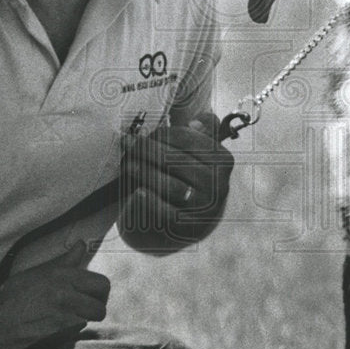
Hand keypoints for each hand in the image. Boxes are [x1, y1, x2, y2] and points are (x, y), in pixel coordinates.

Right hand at [0, 242, 110, 348]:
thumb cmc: (11, 296)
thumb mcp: (37, 272)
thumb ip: (64, 261)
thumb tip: (82, 245)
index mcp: (62, 275)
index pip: (101, 283)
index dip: (99, 292)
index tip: (92, 296)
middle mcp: (66, 293)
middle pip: (101, 306)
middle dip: (96, 309)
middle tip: (85, 310)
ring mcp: (63, 315)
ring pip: (91, 320)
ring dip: (84, 321)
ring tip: (69, 320)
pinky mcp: (58, 335)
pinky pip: (77, 333)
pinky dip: (72, 333)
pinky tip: (58, 330)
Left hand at [118, 112, 233, 253]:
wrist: (190, 220)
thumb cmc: (190, 177)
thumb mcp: (201, 155)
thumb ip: (202, 133)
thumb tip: (195, 122)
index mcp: (222, 160)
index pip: (186, 138)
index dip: (160, 134)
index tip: (143, 134)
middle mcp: (218, 183)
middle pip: (174, 160)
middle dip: (145, 149)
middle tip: (127, 144)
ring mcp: (204, 207)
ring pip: (169, 184)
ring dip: (143, 172)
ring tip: (127, 164)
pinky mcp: (188, 226)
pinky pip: (165, 211)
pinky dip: (149, 201)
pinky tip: (137, 192)